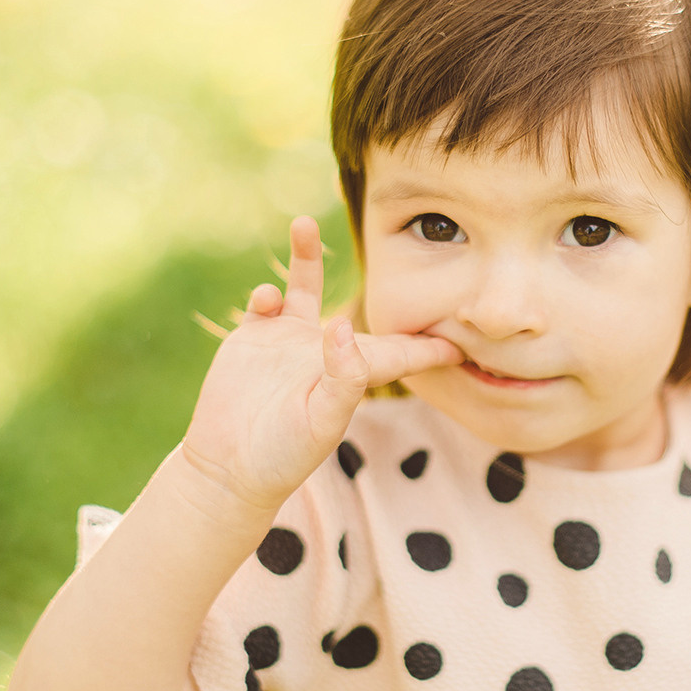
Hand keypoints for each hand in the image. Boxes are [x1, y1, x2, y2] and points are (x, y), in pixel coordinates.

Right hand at [178, 216, 461, 510]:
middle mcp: (324, 351)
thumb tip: (342, 325)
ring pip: (304, 286)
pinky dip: (266, 294)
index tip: (464, 333)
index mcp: (353, 375)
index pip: (402, 353)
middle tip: (404, 243)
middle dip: (378, 284)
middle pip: (358, 310)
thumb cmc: (282, 455)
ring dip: (304, 257)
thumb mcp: (320, 422)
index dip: (431, 345)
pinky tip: (267, 298)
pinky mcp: (253, 338)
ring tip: (303, 223)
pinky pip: (266, 303)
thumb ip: (342, 377)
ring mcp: (287, 341)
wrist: (227, 466)